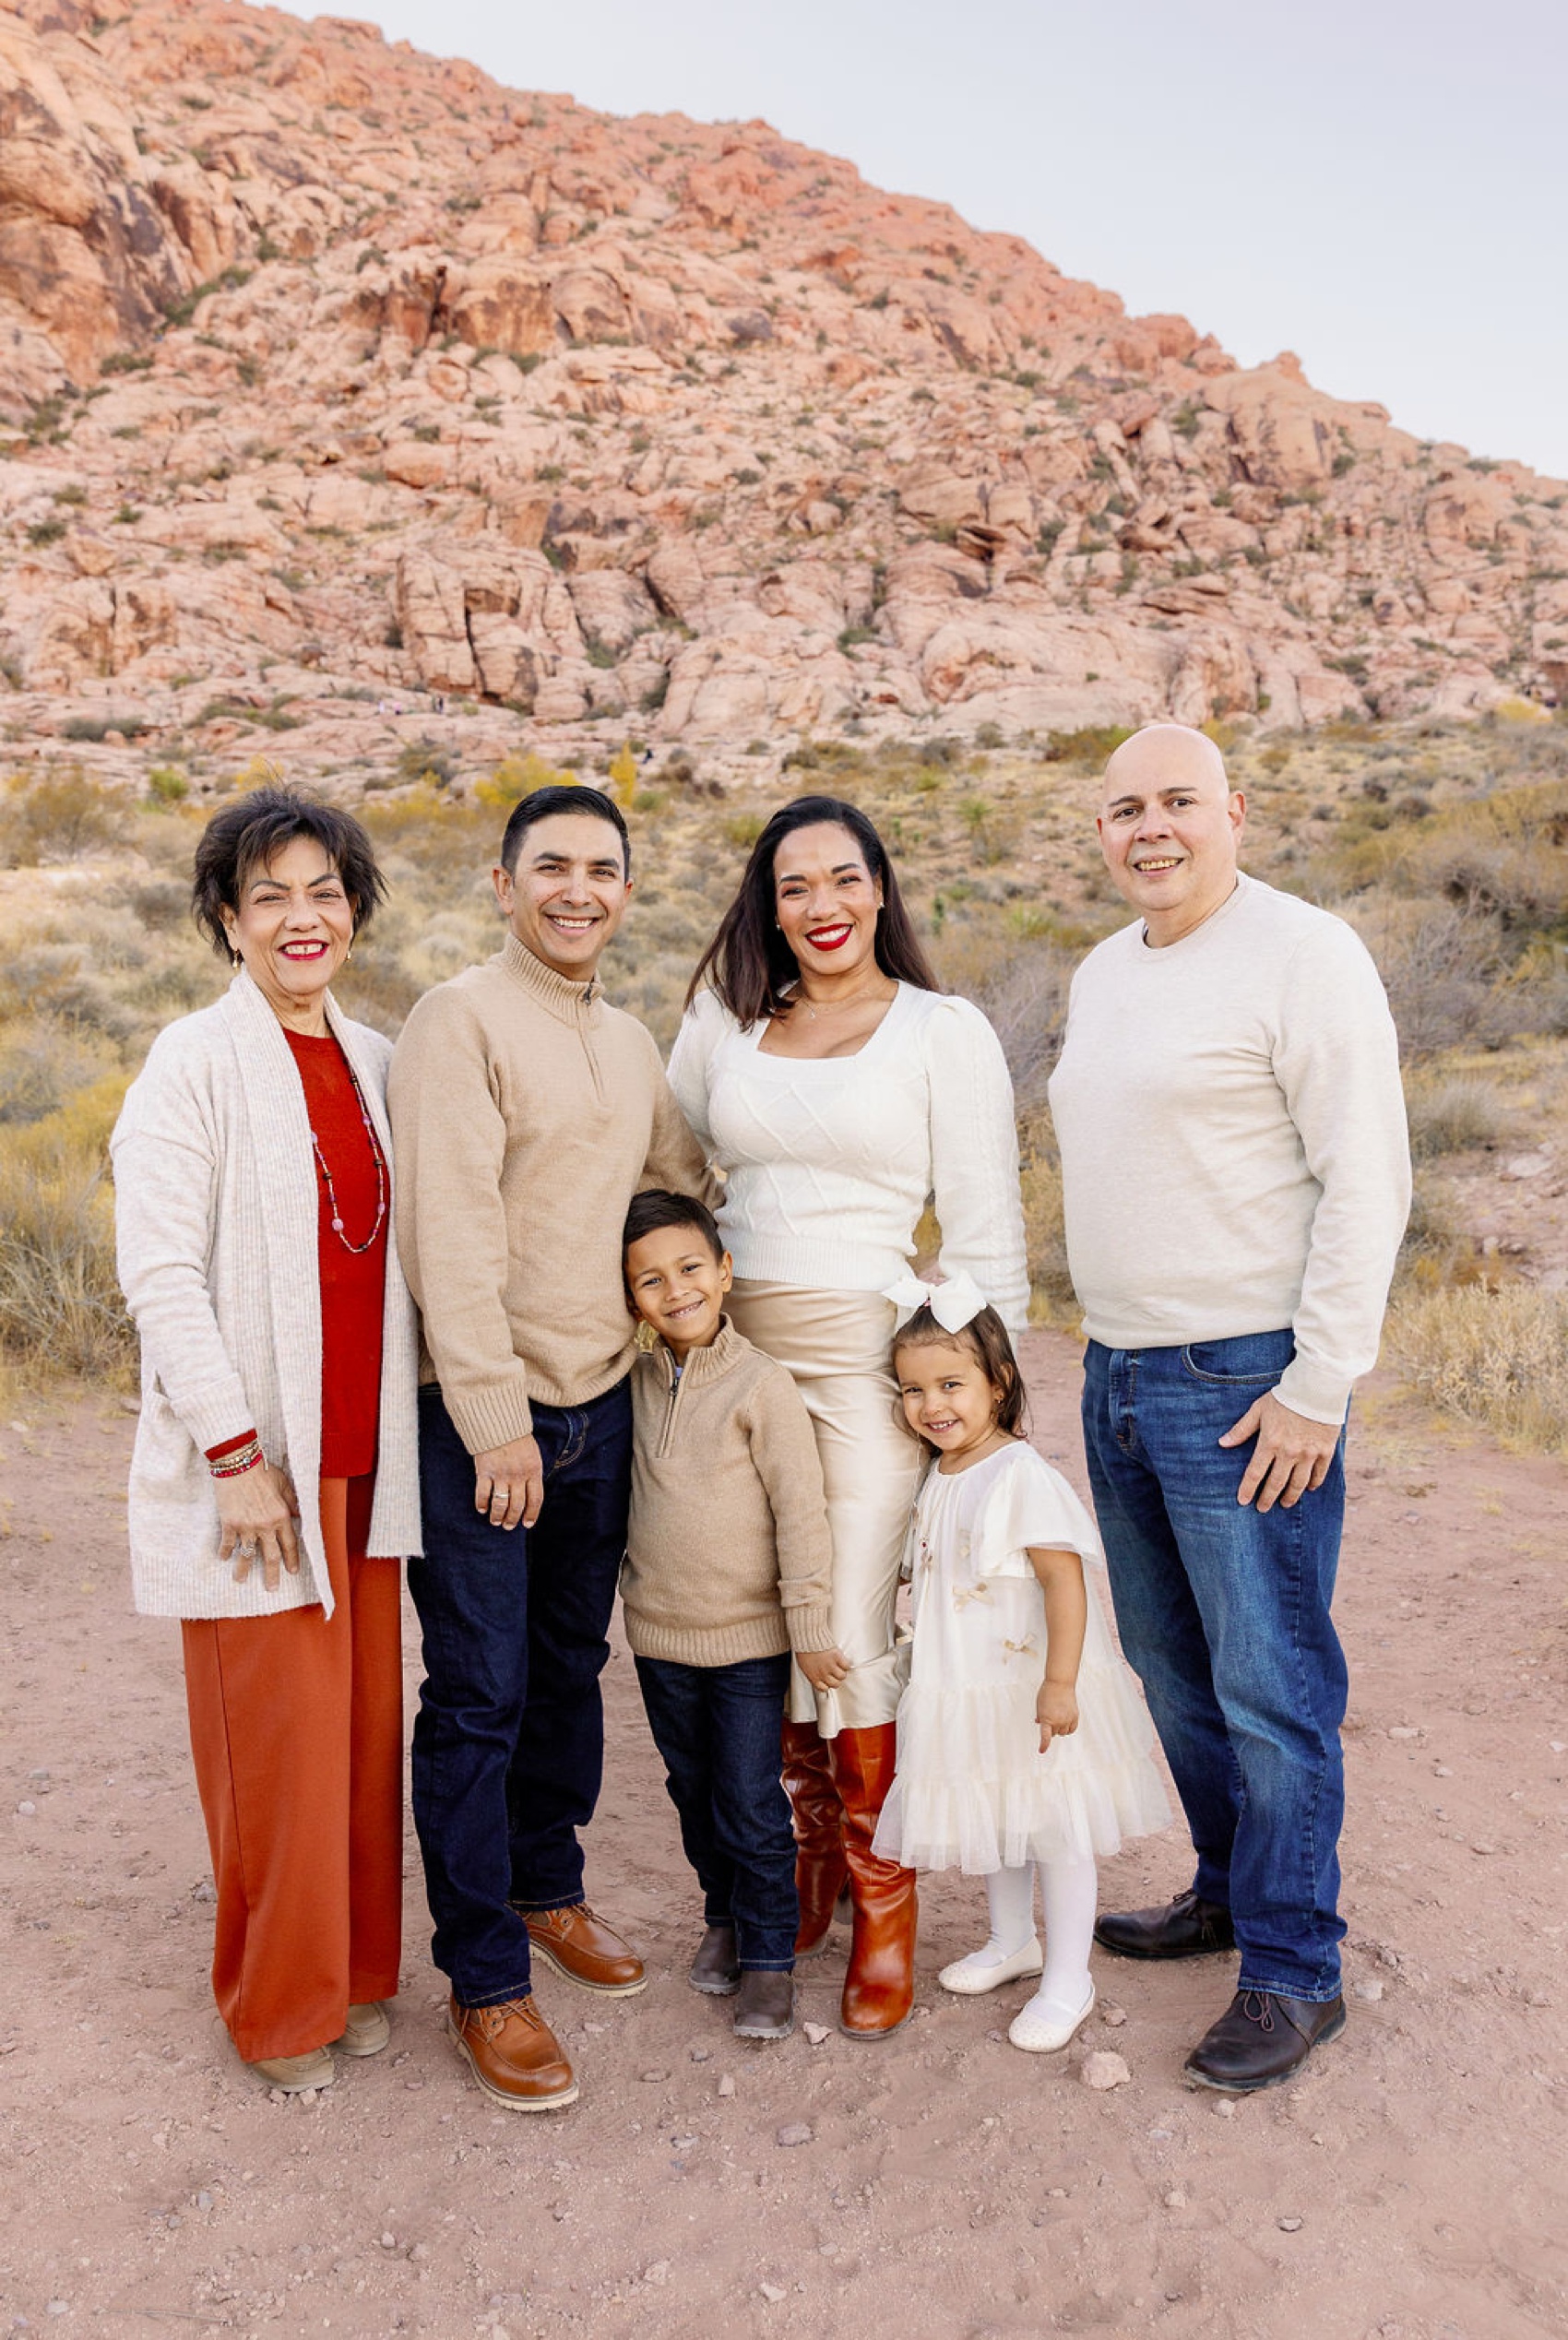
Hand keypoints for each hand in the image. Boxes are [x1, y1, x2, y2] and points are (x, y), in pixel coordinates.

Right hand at [219, 1463, 301, 1590]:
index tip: (292, 1571)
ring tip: (241, 1581)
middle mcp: (265, 1525)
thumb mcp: (283, 1483)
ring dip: (243, 1570)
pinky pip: (228, 1543)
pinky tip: (223, 1559)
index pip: (289, 1543)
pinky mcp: (229, 1523)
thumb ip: (292, 1501)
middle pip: (270, 1556)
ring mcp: (246, 1526)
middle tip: (272, 1588)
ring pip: (246, 1555)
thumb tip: (298, 1515)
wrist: (238, 1463)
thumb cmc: (262, 1470)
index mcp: (281, 1516)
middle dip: (271, 1574)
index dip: (292, 1559)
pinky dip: (225, 1552)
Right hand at [473, 1433, 543, 1530]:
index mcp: (534, 1471)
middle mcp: (518, 1475)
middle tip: (508, 1526)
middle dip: (513, 1519)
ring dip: (498, 1516)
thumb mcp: (533, 1454)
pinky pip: (483, 1494)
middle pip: (517, 1505)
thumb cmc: (517, 1438)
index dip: (531, 1514)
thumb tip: (530, 1494)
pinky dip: (482, 1503)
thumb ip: (532, 1473)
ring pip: (500, 1504)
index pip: (535, 1500)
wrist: (498, 1421)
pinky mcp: (484, 1471)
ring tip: (495, 1521)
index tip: (527, 1524)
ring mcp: (501, 1474)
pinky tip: (481, 1508)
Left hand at [797, 1646, 850, 1691]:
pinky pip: (846, 1666)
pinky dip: (846, 1664)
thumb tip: (817, 1677)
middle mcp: (823, 1674)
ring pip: (842, 1676)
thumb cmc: (804, 1649)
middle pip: (836, 1684)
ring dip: (842, 1672)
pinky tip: (843, 1661)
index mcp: (814, 1677)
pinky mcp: (837, 1657)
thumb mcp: (804, 1666)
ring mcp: (830, 1666)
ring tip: (840, 1667)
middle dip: (836, 1679)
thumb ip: (812, 1674)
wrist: (807, 1637)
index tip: (828, 1681)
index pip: (824, 1689)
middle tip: (835, 1674)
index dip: (827, 1685)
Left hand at [1037, 1678, 1078, 1751]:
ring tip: (1057, 1717)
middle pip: (1053, 1734)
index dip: (1043, 1745)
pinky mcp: (1075, 1716)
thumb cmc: (1047, 1692)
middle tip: (1049, 1717)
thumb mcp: (1039, 1705)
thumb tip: (1039, 1723)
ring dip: (1059, 1728)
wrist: (1060, 1683)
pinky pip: (1071, 1729)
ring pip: (1063, 1733)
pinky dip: (1068, 1728)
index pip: (1045, 1737)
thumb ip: (1040, 1716)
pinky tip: (1065, 1722)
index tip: (1041, 1751)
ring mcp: (1067, 1719)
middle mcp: (1058, 1720)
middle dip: (1050, 1729)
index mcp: (1047, 1718)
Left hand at [1219, 1388, 1340, 1512]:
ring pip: (1298, 1483)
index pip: (1255, 1473)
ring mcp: (1308, 1454)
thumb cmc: (1284, 1397)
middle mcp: (1289, 1453)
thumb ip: (1241, 1429)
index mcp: (1270, 1443)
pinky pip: (1319, 1474)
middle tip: (1263, 1509)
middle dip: (1268, 1498)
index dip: (1248, 1489)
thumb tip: (1222, 1443)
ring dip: (1290, 1496)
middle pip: (1276, 1483)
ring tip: (1285, 1504)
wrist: (1317, 1388)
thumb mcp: (1258, 1410)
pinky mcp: (1325, 1451)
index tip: (1243, 1501)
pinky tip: (1309, 1488)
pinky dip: (1313, 1483)